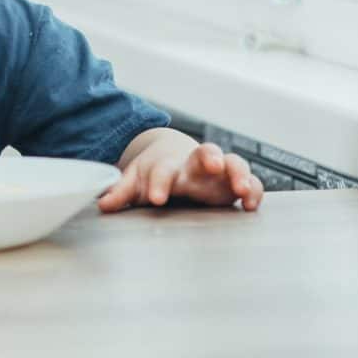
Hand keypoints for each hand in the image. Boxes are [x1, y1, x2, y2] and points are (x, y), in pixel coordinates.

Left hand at [98, 136, 263, 212]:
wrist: (174, 154)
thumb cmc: (155, 171)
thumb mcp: (135, 181)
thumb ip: (121, 192)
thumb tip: (102, 203)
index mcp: (167, 165)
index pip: (163, 171)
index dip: (160, 183)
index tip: (157, 198)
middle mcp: (194, 165)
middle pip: (204, 153)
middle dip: (209, 157)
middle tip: (212, 165)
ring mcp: (217, 173)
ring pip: (233, 164)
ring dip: (238, 173)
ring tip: (242, 188)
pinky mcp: (234, 183)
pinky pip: (252, 183)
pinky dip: (255, 191)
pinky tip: (252, 204)